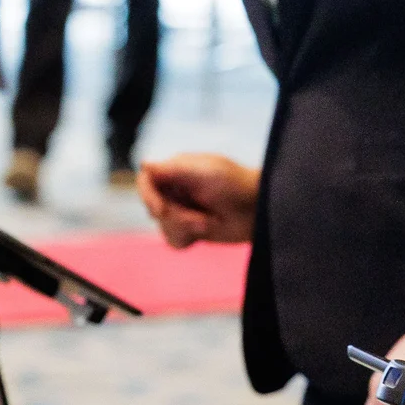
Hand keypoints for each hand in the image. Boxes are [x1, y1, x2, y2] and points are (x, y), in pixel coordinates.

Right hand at [138, 154, 259, 246]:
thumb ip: (173, 169)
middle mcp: (176, 189)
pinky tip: (205, 230)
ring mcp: (182, 209)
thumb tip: (143, 163)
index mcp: (177, 169)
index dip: (148, 196)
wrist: (260, 210)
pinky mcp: (190, 229)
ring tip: (207, 223)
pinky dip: (187, 238)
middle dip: (176, 217)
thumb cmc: (236, 184)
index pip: (146, 181)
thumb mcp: (205, 172)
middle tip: (201, 219)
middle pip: (153, 207)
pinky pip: (173, 240)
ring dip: (185, 228)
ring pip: (162, 226)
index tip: (161, 210)